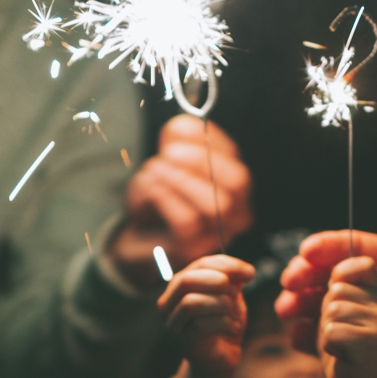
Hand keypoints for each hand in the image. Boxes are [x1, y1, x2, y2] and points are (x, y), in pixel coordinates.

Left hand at [111, 116, 252, 290]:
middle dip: (201, 161)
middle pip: (237, 183)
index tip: (179, 130)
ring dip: (180, 180)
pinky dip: (166, 198)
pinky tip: (151, 188)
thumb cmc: (160, 195)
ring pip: (215, 204)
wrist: (138, 238)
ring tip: (155, 170)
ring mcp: (218, 235)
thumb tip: (181, 127)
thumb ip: (179, 137)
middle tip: (168, 152)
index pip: (237, 161)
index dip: (210, 142)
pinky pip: (188, 221)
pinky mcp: (194, 250)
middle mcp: (238, 214)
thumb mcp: (168, 158)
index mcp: (238, 188)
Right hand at [157, 254, 253, 377]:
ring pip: (191, 303)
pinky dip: (224, 322)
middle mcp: (169, 303)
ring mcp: (173, 324)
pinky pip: (201, 325)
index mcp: (180, 286)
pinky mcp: (184, 342)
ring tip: (235, 312)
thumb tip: (246, 271)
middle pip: (185, 281)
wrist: (222, 357)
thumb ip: (234, 280)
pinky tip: (233, 327)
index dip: (226, 265)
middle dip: (217, 282)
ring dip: (221, 304)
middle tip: (237, 292)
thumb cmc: (224, 322)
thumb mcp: (231, 296)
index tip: (250, 273)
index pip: (199, 265)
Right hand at [278, 231, 376, 377]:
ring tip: (287, 310)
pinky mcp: (358, 348)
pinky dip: (307, 335)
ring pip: (321, 304)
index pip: (357, 248)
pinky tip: (297, 336)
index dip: (329, 247)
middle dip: (306, 275)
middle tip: (290, 282)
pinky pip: (325, 338)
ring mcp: (364, 318)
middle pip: (330, 273)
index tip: (306, 251)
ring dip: (299, 304)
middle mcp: (375, 289)